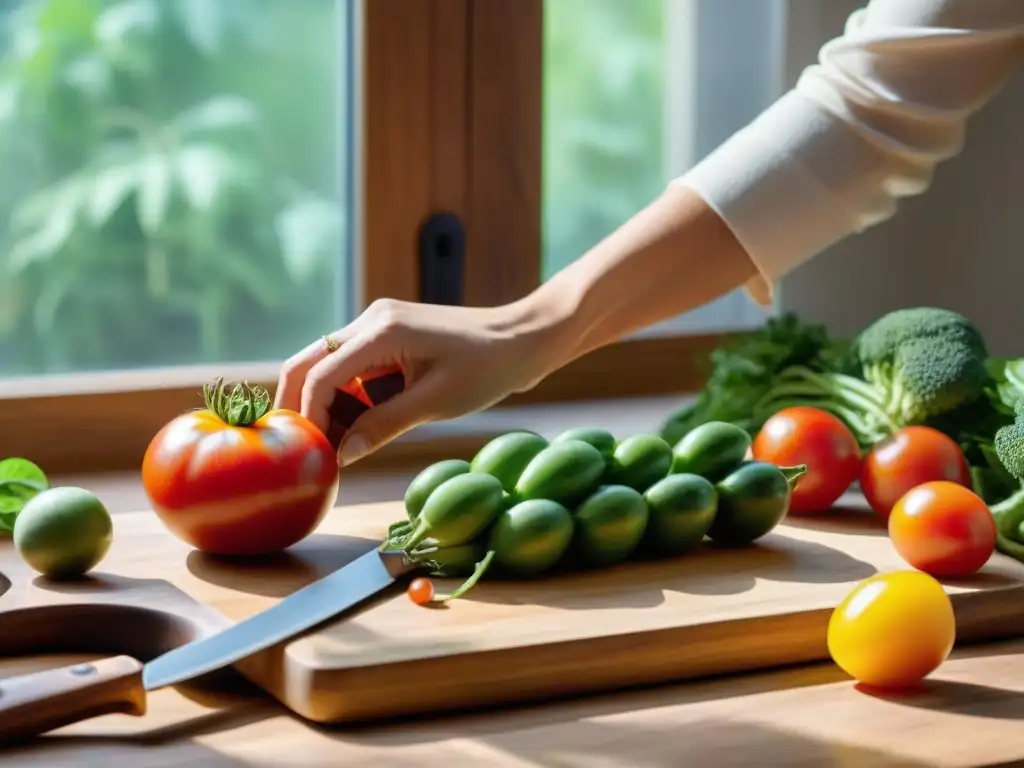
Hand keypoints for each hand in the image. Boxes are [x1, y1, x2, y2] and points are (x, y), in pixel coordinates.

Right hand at [274, 297, 566, 465]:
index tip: (310, 454)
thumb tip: (342, 456)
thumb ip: (384, 426)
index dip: (309, 416)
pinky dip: (348, 398)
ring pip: (328, 367)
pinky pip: (354, 368)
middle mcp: (372, 321)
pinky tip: (355, 429)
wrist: (523, 340)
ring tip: (332, 449)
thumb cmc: (487, 368)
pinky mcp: (389, 337)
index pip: (321, 374)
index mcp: (382, 331)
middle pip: (310, 362)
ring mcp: (379, 326)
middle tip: (300, 450)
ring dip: (326, 405)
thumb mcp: (435, 403)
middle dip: (301, 406)